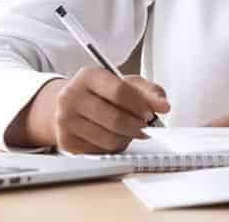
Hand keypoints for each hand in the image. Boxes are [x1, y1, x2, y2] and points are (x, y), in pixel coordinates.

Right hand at [9, 67, 170, 152]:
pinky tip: (113, 138)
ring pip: (108, 139)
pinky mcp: (66, 142)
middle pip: (115, 118)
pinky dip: (112, 148)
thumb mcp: (124, 83)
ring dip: (126, 139)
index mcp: (88, 76)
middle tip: (145, 128)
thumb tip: (163, 105)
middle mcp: (71, 96)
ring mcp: (65, 120)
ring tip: (129, 132)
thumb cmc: (100, 93)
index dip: (140, 106)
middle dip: (137, 127)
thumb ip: (147, 91)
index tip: (151, 114)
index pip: (119, 91)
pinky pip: (99, 151)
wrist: (68, 105)